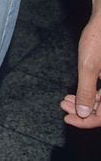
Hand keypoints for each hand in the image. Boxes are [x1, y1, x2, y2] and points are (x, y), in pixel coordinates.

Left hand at [60, 9, 100, 128]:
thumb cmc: (99, 38)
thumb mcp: (89, 67)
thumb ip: (86, 92)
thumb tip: (83, 114)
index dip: (86, 121)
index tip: (68, 119)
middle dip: (83, 111)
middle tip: (64, 107)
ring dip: (85, 102)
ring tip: (66, 100)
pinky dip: (90, 92)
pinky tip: (75, 91)